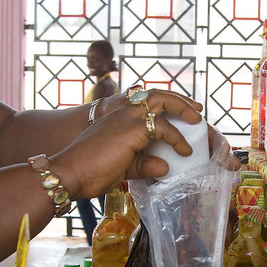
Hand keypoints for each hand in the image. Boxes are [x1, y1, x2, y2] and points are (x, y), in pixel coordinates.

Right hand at [50, 88, 203, 197]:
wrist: (70, 173)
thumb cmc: (89, 170)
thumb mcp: (122, 167)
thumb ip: (143, 165)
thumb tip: (164, 167)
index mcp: (117, 117)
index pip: (145, 101)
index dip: (165, 103)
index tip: (181, 111)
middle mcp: (123, 112)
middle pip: (157, 94)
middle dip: (179, 100)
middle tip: (196, 111)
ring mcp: (127, 118)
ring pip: (162, 101)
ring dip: (182, 108)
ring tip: (197, 121)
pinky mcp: (133, 130)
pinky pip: (163, 128)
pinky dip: (177, 138)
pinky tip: (184, 150)